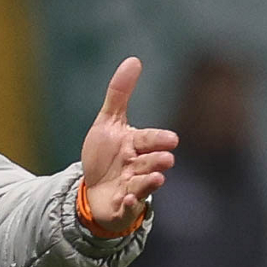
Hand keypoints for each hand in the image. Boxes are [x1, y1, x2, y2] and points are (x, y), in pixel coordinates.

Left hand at [80, 57, 178, 233]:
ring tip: (157, 178)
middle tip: (166, 159)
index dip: (158, 139)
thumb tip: (134, 59)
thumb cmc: (106, 154)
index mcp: (136, 145)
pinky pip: (128, 207)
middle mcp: (138, 167)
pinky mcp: (122, 206)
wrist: (94, 189)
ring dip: (149, 182)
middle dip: (157, 160)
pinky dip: (129, 204)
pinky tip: (127, 199)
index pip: (148, 140)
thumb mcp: (108, 122)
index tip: (171, 138)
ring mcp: (132, 187)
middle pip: (150, 163)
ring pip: (144, 185)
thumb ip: (120, 93)